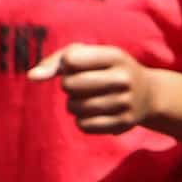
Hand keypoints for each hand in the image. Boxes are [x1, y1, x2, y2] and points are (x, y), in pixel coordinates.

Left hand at [27, 45, 155, 134]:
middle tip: (83, 84)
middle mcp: (124, 78)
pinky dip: (83, 120)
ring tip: (89, 99)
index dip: (68, 65)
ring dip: (74, 104)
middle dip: (68, 85)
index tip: (81, 66)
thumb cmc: (107, 70)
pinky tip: (96, 113)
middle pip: (69, 84)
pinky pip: (83, 125)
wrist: (149, 95)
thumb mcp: (89, 56)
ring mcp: (126, 102)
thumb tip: (32, 77)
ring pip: (73, 107)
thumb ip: (56, 61)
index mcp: (116, 56)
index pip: (70, 60)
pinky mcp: (123, 123)